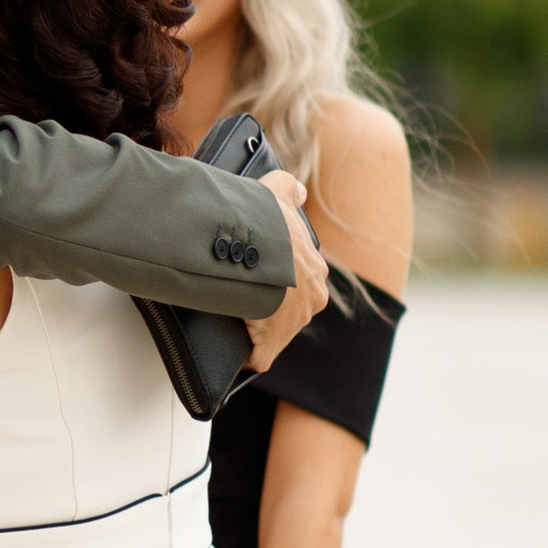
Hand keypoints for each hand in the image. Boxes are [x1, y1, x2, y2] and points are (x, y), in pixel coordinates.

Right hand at [242, 169, 326, 377]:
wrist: (257, 250)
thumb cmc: (269, 224)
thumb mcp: (280, 195)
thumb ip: (289, 190)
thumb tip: (297, 190)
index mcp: (314, 272)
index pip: (299, 284)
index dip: (278, 283)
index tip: (257, 278)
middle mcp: (311, 300)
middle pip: (289, 312)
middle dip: (269, 309)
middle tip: (242, 297)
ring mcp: (293, 325)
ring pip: (274, 333)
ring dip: (256, 328)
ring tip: (232, 316)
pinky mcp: (272, 344)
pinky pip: (260, 356)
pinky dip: (247, 354)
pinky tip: (232, 347)